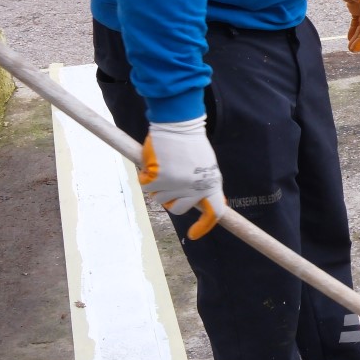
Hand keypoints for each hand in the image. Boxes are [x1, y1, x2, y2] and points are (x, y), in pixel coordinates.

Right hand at [140, 117, 224, 237]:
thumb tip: (201, 203)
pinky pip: (146, 186)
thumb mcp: (206, 166)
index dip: (205, 226)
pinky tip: (154, 161)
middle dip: (170, 199)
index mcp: (211, 184)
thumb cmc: (191, 144)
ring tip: (165, 165)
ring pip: (159, 198)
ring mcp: (176, 185)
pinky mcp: (158, 178)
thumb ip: (203, 184)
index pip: (214, 212)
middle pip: (177, 209)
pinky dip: (145, 176)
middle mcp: (195, 188)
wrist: (179, 124)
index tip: (194, 235)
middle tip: (170, 181)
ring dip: (157, 185)